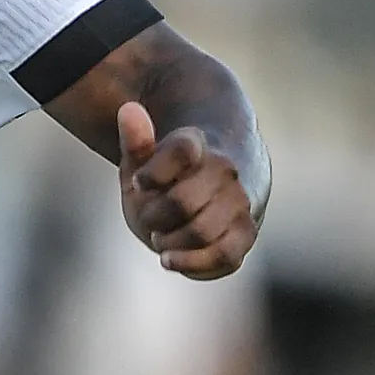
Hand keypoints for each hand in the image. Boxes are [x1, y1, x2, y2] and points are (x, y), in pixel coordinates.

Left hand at [116, 100, 259, 279]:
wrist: (213, 195)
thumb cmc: (169, 182)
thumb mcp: (144, 162)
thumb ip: (135, 141)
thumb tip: (128, 109)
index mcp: (197, 145)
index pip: (180, 151)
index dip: (152, 174)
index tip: (139, 182)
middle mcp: (225, 170)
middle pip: (182, 202)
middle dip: (154, 218)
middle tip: (147, 221)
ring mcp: (240, 202)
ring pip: (203, 231)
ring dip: (172, 243)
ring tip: (161, 242)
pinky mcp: (246, 234)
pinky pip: (225, 255)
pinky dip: (193, 264)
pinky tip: (172, 259)